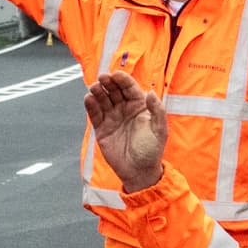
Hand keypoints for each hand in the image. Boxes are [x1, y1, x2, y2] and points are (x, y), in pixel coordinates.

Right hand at [84, 70, 167, 193]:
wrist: (139, 172)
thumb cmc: (152, 152)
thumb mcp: (160, 131)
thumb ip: (157, 111)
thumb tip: (151, 93)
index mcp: (140, 106)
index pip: (130, 88)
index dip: (123, 80)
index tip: (115, 75)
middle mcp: (125, 110)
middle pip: (114, 91)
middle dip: (108, 83)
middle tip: (102, 79)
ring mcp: (112, 118)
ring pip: (103, 100)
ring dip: (98, 92)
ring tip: (93, 88)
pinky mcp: (102, 129)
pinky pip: (94, 114)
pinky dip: (90, 106)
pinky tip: (88, 99)